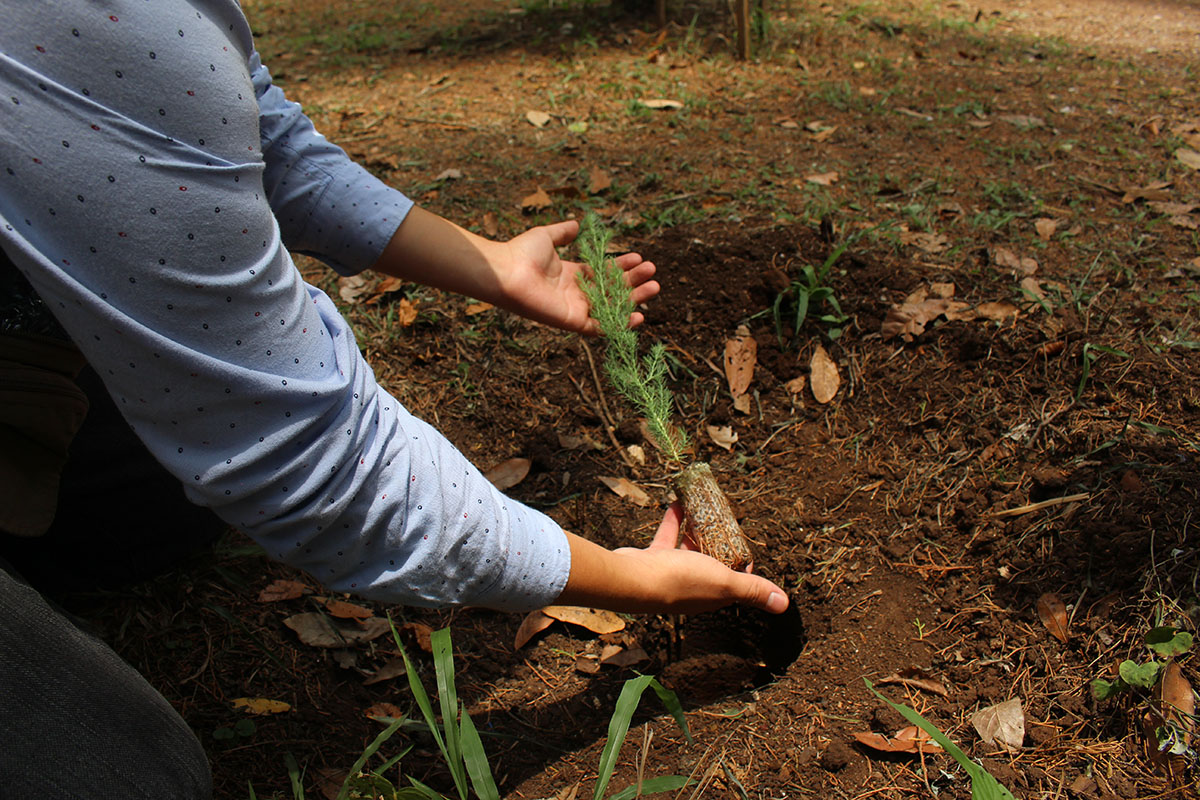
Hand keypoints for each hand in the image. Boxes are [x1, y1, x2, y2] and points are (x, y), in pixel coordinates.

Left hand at [372, 208, 658, 334]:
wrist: (507, 271)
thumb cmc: (522, 253)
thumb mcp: (546, 236)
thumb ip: (562, 232)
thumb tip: (576, 225)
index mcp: (570, 275)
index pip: (602, 274)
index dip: (622, 267)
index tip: (639, 257)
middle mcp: (575, 293)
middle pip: (612, 290)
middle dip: (634, 282)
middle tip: (652, 273)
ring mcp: (575, 309)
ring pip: (611, 308)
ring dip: (633, 299)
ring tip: (654, 287)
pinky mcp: (572, 322)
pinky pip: (600, 327)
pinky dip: (619, 324)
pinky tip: (639, 315)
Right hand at [557, 504, 789, 615]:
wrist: (631, 579)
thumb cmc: (679, 580)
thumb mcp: (724, 582)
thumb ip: (752, 590)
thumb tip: (783, 605)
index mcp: (712, 595)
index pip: (735, 583)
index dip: (743, 564)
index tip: (746, 545)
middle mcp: (692, 587)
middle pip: (712, 564)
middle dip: (720, 544)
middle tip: (727, 521)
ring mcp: (671, 574)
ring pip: (689, 549)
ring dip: (697, 530)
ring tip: (706, 509)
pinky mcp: (653, 560)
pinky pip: (668, 537)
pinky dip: (674, 520)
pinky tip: (678, 502)